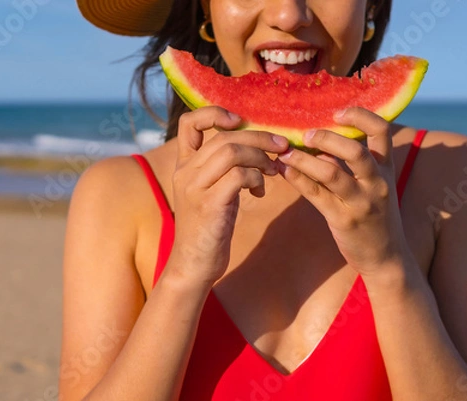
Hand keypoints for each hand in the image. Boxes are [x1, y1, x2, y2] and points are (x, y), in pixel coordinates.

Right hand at [167, 106, 288, 284]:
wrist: (194, 264)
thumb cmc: (209, 228)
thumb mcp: (212, 193)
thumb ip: (224, 170)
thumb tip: (258, 149)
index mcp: (184, 165)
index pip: (189, 123)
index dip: (215, 113)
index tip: (240, 122)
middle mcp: (185, 172)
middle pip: (224, 137)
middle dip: (259, 137)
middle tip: (281, 147)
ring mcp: (194, 188)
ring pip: (231, 152)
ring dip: (260, 158)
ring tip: (272, 171)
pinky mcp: (208, 205)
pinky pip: (238, 176)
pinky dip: (256, 179)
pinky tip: (260, 192)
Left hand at [275, 108, 409, 275]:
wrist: (386, 258)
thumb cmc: (376, 217)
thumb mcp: (374, 187)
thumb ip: (352, 166)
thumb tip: (321, 143)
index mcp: (386, 169)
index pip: (381, 131)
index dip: (360, 116)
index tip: (336, 112)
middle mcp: (377, 183)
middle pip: (354, 151)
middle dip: (326, 138)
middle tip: (306, 135)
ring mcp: (361, 202)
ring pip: (331, 173)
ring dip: (304, 159)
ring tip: (286, 154)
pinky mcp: (344, 220)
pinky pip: (317, 195)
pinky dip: (298, 180)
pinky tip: (285, 172)